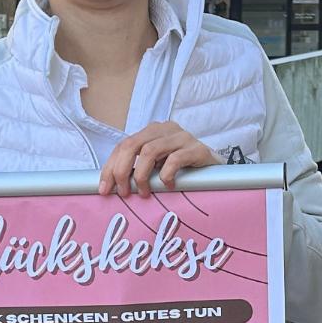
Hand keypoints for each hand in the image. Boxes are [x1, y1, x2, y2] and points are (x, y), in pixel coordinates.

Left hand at [97, 122, 217, 195]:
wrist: (217, 172)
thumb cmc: (183, 171)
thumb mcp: (156, 168)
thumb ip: (137, 169)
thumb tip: (110, 186)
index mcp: (151, 132)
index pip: (123, 145)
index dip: (110, 167)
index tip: (104, 189)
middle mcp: (165, 129)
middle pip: (132, 145)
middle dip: (122, 171)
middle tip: (124, 193)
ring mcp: (182, 137)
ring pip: (150, 151)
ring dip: (142, 176)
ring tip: (145, 192)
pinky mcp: (198, 148)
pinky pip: (175, 159)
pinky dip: (166, 175)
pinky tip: (168, 186)